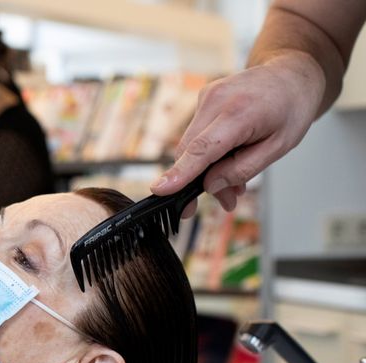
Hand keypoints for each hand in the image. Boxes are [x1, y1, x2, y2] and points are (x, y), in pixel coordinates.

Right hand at [152, 51, 324, 214]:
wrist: (291, 73)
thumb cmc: (291, 107)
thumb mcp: (279, 147)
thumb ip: (243, 169)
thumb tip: (211, 185)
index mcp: (239, 112)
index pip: (201, 149)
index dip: (180, 172)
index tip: (160, 190)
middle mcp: (215, 100)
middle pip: (190, 151)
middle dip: (199, 181)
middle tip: (226, 200)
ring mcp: (206, 96)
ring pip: (192, 145)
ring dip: (207, 168)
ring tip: (235, 182)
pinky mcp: (203, 98)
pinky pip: (197, 134)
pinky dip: (208, 151)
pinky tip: (229, 157)